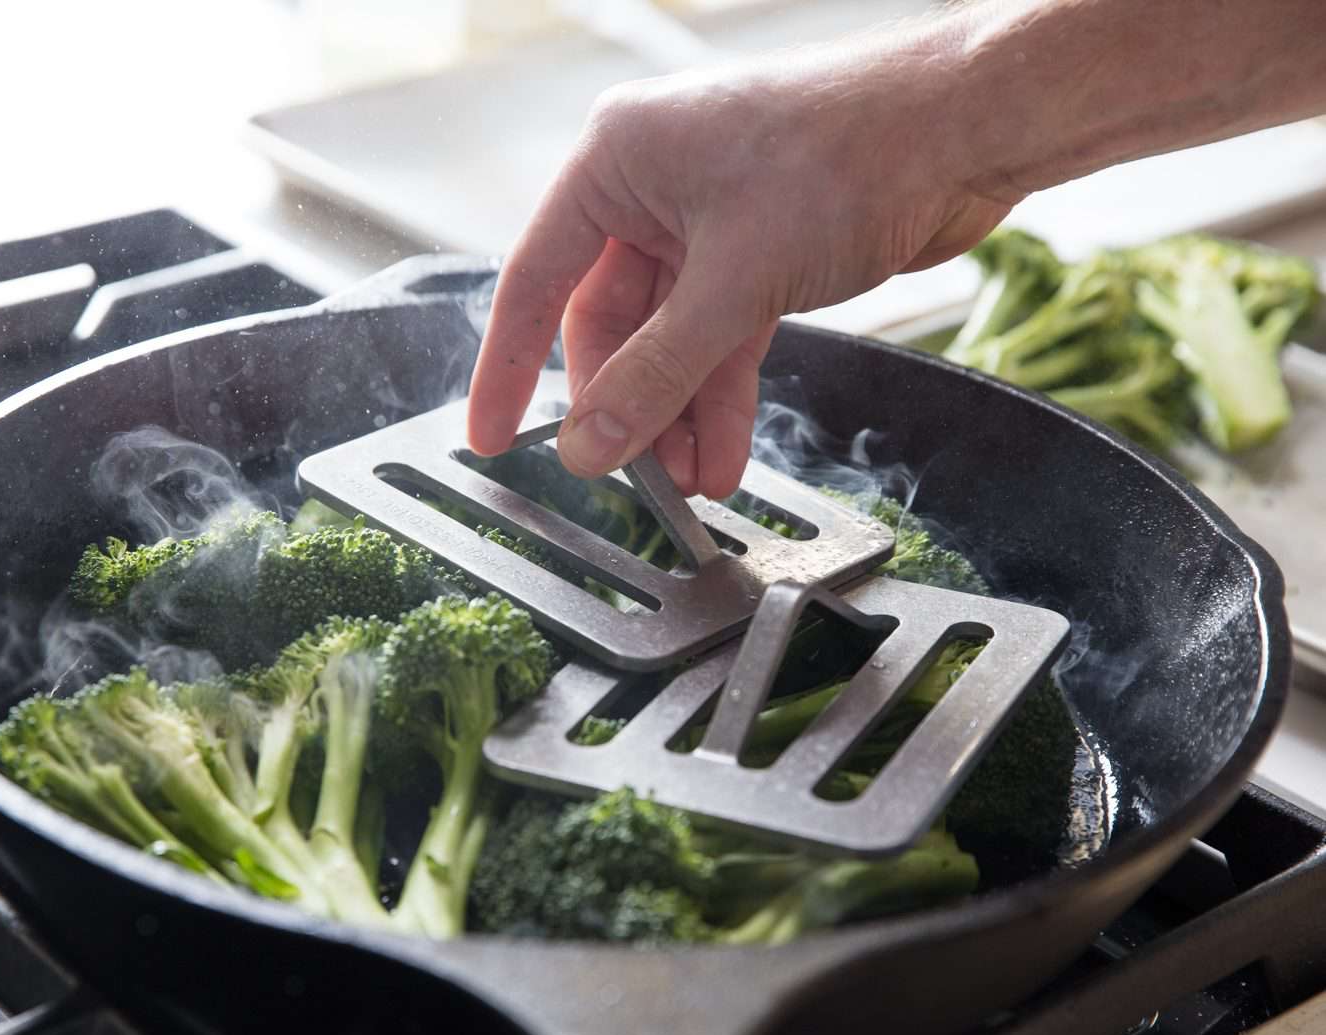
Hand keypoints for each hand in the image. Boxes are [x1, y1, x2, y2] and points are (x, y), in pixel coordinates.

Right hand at [466, 22, 1014, 496]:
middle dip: (627, 405)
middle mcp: (653, 186)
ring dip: (679, 413)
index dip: (509, 369)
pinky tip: (726, 451)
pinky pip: (719, 336)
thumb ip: (656, 374)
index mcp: (617, 160)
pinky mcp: (760, 250)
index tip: (493, 437)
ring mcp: (708, 220)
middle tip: (633, 475)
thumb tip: (591, 445)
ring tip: (692, 481)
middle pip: (609, 322)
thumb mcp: (734, 284)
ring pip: (669, 338)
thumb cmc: (848, 155)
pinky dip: (721, 394)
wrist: (964, 130)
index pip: (535, 281)